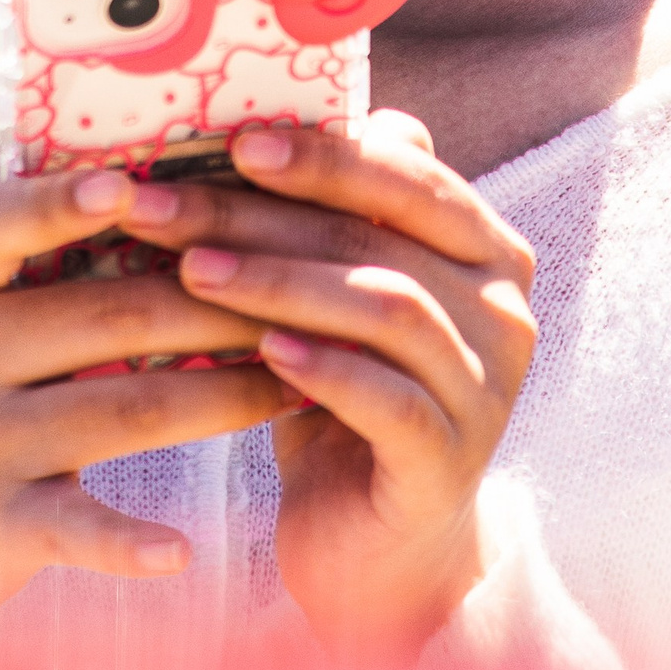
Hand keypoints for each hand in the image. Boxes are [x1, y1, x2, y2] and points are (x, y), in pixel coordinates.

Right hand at [0, 165, 283, 669]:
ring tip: (299, 386)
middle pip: (105, 313)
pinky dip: (128, 543)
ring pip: (122, 409)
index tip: (133, 185)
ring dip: (224, 399)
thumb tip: (149, 194)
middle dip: (219, 303)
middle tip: (306, 290)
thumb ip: (16, 266)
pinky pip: (72, 527)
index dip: (60, 202)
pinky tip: (185, 551)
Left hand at [171, 114, 537, 669]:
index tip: (231, 141)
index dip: (321, 152)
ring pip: (386, 308)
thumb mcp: (335, 301)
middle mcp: (504, 309)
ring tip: (192, 272)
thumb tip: (254, 119)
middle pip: (380, 236)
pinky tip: (262, 352)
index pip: (407, 174)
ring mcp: (487, 388)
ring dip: (281, 283)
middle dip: (264, 215)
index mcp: (484, 251)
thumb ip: (328, 219)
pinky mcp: (452, 460)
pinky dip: (324, 369)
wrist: (377, 550)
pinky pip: (390, 399)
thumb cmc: (341, 400)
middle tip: (166, 206)